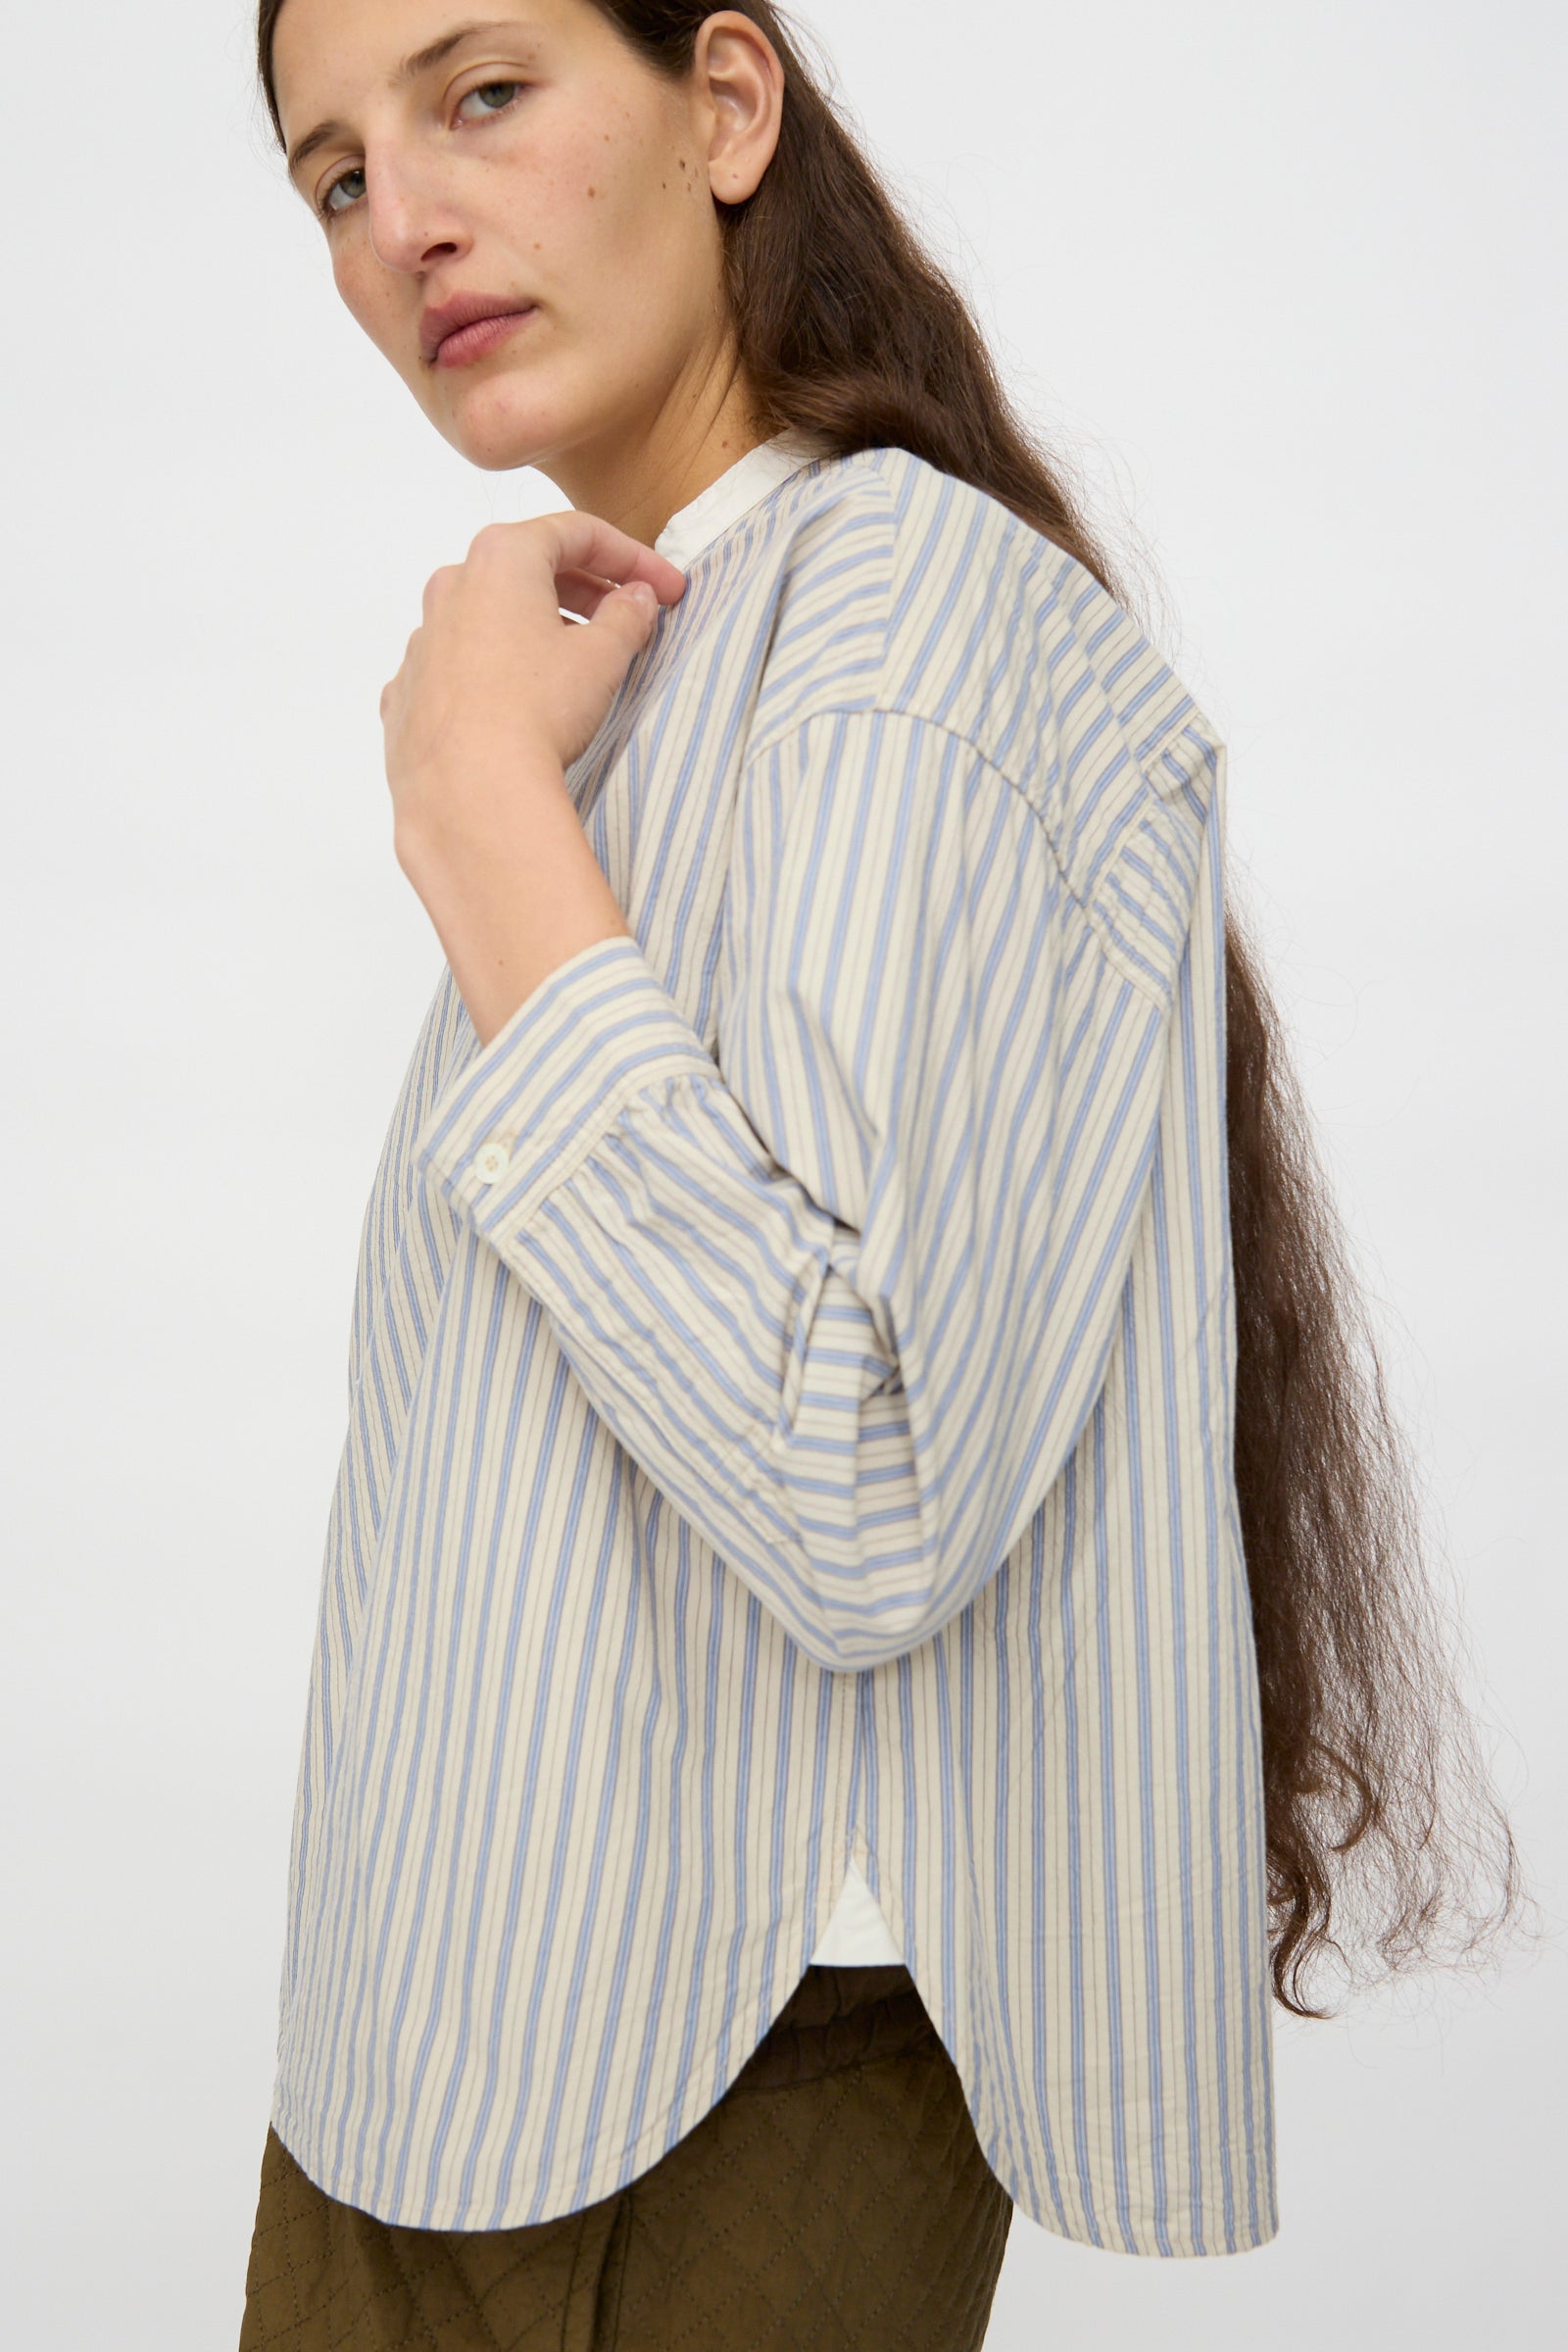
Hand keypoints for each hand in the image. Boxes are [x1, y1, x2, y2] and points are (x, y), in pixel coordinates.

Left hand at [380, 509, 687, 866]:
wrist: (469, 792)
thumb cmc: (536, 710)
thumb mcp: (602, 658)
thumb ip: (626, 617)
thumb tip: (636, 600)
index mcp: (501, 558)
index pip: (577, 533)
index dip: (633, 556)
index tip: (667, 587)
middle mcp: (452, 586)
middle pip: (528, 570)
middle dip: (586, 590)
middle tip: (629, 619)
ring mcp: (423, 641)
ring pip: (490, 618)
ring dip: (538, 630)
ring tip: (578, 665)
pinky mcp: (408, 693)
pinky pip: (460, 668)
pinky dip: (496, 672)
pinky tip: (521, 703)